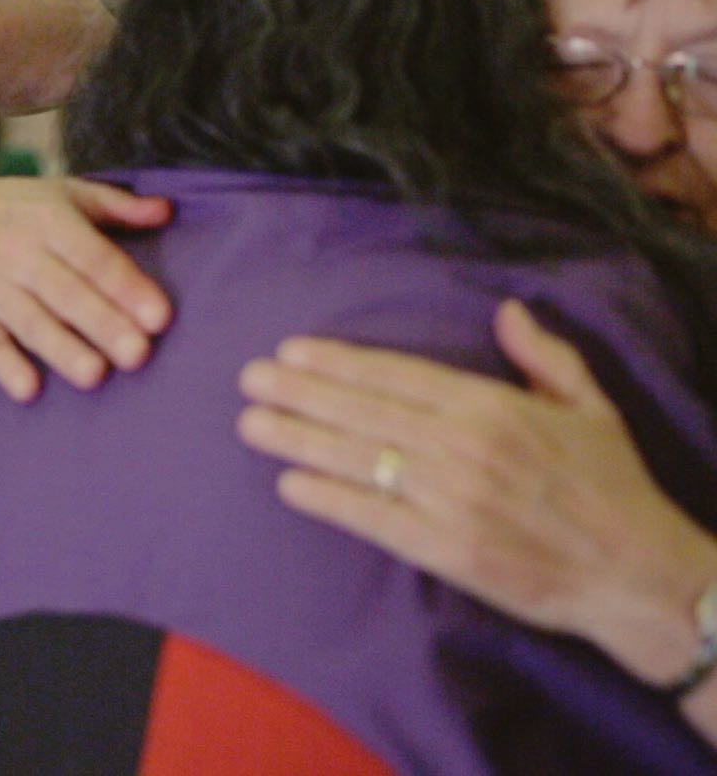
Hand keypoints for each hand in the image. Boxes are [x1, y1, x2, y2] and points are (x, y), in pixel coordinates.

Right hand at [0, 176, 172, 400]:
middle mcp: (17, 250)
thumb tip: (168, 211)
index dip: (126, 287)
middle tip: (139, 355)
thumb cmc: (20, 211)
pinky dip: (4, 365)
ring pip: (28, 319)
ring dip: (61, 348)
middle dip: (102, 323)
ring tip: (95, 375)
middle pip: (65, 291)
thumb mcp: (66, 195)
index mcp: (50, 219)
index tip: (160, 317)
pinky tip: (29, 390)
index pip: (94, 256)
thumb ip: (117, 207)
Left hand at [237, 299, 716, 688]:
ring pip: (357, 459)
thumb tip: (508, 309)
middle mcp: (463, 447)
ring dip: (297, 438)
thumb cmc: (613, 487)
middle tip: (248, 379)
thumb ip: (545, 357)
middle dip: (300, 392)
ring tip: (250, 423)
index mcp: (493, 407)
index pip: (398, 376)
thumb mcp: (591, 407)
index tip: (292, 351)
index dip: (340, 362)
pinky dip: (327, 499)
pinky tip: (289, 484)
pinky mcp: (444, 548)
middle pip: (364, 412)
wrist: (636, 574)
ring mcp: (450, 498)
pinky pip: (372, 518)